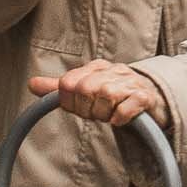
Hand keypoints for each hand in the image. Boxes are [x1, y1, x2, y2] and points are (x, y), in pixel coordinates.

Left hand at [29, 60, 169, 128]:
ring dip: (103, 114)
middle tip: (95, 114)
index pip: (68, 83)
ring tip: (109, 115)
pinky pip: (125, 109)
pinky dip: (119, 118)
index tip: (80, 108)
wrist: (154, 98)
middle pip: (84, 90)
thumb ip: (59, 89)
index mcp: (96, 67)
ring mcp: (130, 83)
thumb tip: (32, 84)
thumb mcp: (86, 88)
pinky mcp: (145, 98)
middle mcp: (113, 71)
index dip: (69, 102)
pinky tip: (119, 120)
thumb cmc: (115, 95)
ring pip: (105, 97)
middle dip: (86, 109)